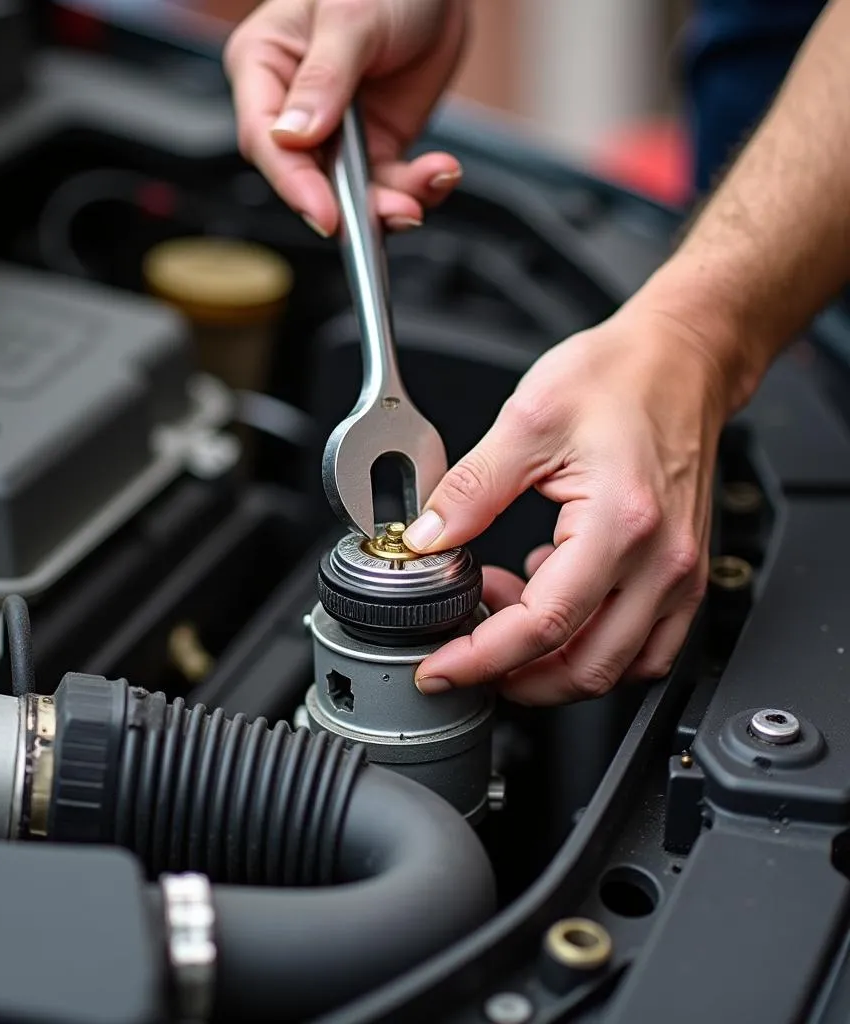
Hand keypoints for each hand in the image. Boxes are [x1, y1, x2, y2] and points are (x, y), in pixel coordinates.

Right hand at [223, 0, 467, 236]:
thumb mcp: (350, 15)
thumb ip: (323, 76)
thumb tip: (293, 135)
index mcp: (265, 66)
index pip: (265, 140)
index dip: (294, 183)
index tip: (325, 213)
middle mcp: (295, 107)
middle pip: (308, 178)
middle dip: (349, 205)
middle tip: (388, 212)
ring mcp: (338, 132)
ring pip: (352, 193)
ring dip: (388, 205)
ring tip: (419, 199)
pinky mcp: (377, 144)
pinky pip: (390, 184)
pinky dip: (417, 188)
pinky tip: (439, 172)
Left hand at [402, 300, 733, 704]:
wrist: (681, 360)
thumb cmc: (619, 378)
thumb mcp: (527, 421)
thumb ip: (470, 489)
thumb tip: (425, 540)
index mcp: (619, 524)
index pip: (543, 626)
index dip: (482, 658)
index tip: (440, 667)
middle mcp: (662, 561)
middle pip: (584, 667)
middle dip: (513, 677)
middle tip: (463, 653)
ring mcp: (679, 573)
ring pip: (617, 668)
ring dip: (552, 666)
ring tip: (504, 616)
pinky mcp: (682, 574)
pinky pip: (644, 647)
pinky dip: (592, 647)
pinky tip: (553, 604)